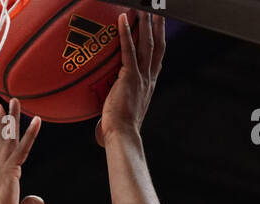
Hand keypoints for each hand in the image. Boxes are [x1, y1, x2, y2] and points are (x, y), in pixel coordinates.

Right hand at [0, 98, 43, 203]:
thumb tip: (39, 199)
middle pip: (1, 143)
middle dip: (2, 123)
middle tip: (2, 104)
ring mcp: (1, 171)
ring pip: (8, 140)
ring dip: (12, 119)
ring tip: (15, 100)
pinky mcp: (10, 173)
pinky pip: (22, 150)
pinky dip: (30, 135)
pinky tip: (37, 120)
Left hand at [95, 12, 164, 147]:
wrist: (122, 135)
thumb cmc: (119, 131)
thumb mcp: (120, 115)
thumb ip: (114, 109)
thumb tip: (100, 123)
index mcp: (148, 86)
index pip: (157, 60)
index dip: (159, 44)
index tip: (159, 31)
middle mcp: (148, 79)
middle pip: (157, 46)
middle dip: (159, 27)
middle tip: (159, 11)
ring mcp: (141, 77)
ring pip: (147, 44)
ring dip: (146, 23)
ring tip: (145, 8)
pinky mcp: (130, 76)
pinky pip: (129, 50)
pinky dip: (126, 33)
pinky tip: (123, 18)